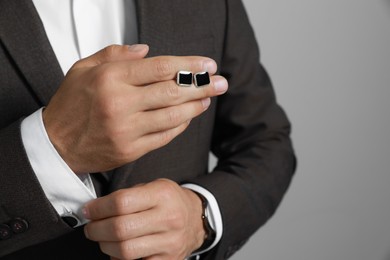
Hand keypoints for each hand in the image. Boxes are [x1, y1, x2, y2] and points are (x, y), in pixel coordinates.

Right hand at [43, 44, 227, 172]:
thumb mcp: (83, 69)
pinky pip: (164, 136)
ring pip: (173, 116)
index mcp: (111, 79)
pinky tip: (188, 116)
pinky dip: (180, 126)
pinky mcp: (130, 150)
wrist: (55, 145)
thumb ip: (115, 55)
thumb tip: (147, 50)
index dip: (189, 65)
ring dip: (195, 106)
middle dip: (202, 85)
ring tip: (208, 98)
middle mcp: (120, 104)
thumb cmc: (70, 105)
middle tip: (221, 82)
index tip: (208, 64)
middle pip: (172, 92)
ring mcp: (127, 130)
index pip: (161, 68)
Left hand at [83, 179, 205, 259]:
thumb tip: (95, 210)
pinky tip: (118, 250)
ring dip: (105, 246)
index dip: (98, 208)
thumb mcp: (153, 186)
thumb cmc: (169, 201)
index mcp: (162, 195)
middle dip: (96, 229)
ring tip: (103, 238)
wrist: (195, 219)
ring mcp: (169, 242)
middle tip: (91, 227)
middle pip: (120, 229)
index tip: (89, 210)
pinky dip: (119, 259)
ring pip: (125, 251)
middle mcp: (168, 218)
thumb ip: (127, 195)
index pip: (121, 202)